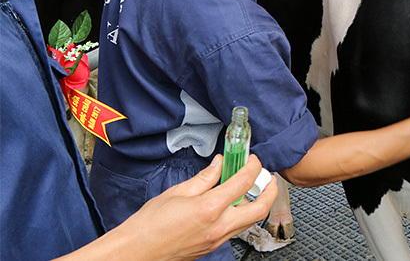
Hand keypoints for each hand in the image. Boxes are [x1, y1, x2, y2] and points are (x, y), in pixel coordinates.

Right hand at [58, 154, 276, 260]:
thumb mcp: (177, 192)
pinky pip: (236, 229)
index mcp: (209, 208)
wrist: (137, 251)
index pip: (243, 183)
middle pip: (259, 209)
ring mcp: (218, 240)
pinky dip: (242, 214)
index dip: (253, 167)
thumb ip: (204, 178)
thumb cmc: (150, 225)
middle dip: (270, 191)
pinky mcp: (213, 246)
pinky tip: (234, 204)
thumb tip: (219, 164)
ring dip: (258, 203)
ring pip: (250, 221)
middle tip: (268, 177)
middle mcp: (218, 227)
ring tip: (253, 188)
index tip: (253, 159)